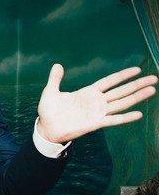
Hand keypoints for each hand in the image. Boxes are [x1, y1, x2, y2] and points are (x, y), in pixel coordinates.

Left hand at [36, 64, 156, 142]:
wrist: (46, 129)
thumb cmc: (49, 112)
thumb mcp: (50, 92)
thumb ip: (55, 79)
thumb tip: (57, 65)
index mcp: (88, 92)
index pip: (109, 81)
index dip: (123, 75)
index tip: (137, 69)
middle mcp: (96, 102)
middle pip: (121, 91)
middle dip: (137, 84)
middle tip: (154, 79)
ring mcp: (97, 112)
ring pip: (121, 103)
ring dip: (136, 97)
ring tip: (152, 90)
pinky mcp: (95, 123)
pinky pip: (113, 120)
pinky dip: (125, 117)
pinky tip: (139, 114)